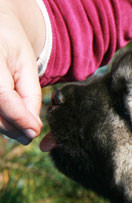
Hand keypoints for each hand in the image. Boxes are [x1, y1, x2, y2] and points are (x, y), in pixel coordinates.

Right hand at [0, 2, 42, 144]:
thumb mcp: (27, 66)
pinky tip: (9, 120)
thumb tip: (32, 129)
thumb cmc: (11, 46)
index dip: (19, 117)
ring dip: (4, 126)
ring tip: (21, 128)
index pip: (2, 95)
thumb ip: (30, 96)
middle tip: (30, 134)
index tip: (35, 132)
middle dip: (13, 127)